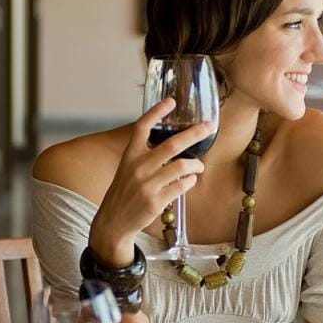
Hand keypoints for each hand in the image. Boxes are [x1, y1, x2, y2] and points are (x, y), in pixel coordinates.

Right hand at [88, 98, 213, 266]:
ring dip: (196, 165)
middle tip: (208, 127)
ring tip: (200, 166)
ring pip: (181, 166)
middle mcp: (138, 167)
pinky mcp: (156, 201)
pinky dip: (190, 181)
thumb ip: (144, 155)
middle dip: (194, 133)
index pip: (142, 126)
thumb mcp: (127, 168)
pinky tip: (190, 180)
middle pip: (172, 144)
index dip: (156, 112)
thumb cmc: (125, 192)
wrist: (113, 221)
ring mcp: (147, 185)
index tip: (171, 101)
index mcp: (130, 155)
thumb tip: (171, 142)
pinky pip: (182, 186)